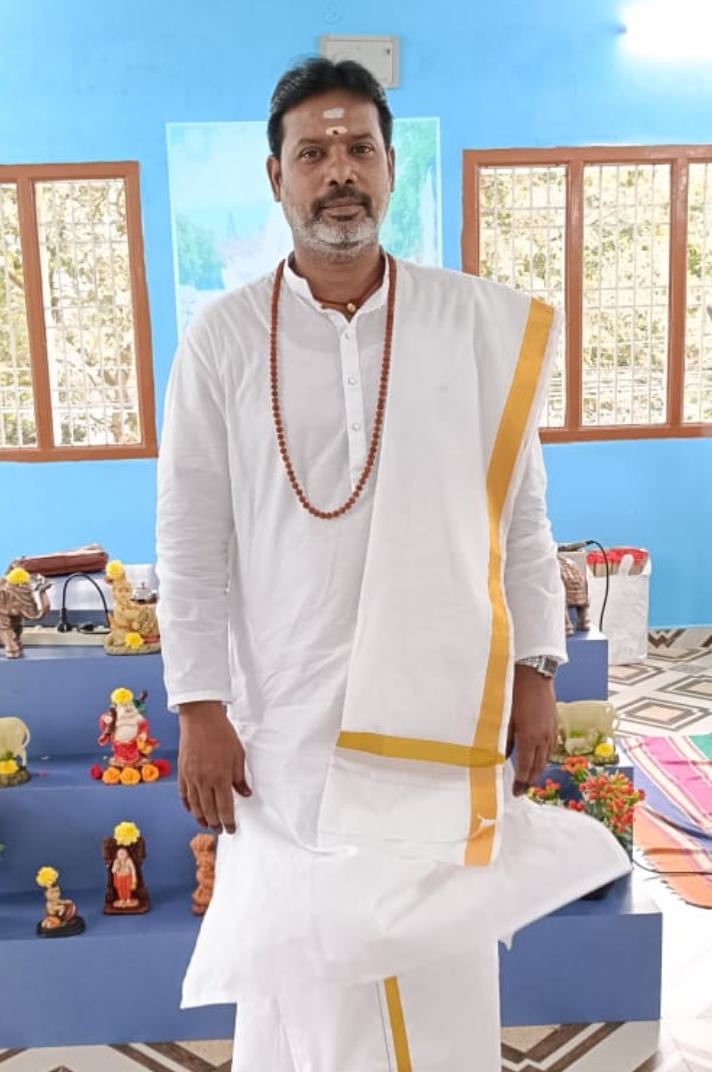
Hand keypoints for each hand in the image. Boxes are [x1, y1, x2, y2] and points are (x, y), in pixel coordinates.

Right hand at [178, 701, 250, 834]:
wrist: (200, 718)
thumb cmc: (222, 734)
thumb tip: (245, 794)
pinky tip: (190, 809)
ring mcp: (190, 777)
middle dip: (215, 823)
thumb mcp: (238, 755)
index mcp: (220, 778)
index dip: (228, 821)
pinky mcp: (182, 771)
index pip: (225, 807)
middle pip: (209, 810)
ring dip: (200, 817)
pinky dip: (187, 803)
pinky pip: (183, 793)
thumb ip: (240, 777)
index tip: (231, 829)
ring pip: (195, 805)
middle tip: (219, 831)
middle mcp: (204, 781)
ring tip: (205, 825)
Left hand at [507, 665, 558, 796]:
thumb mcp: (504, 717)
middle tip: (522, 790)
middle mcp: (543, 738)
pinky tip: (539, 758)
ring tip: (529, 778)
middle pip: (538, 766)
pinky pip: (551, 747)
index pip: (525, 767)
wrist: (534, 673)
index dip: (520, 781)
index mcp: (530, 737)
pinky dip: (544, 757)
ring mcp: (551, 731)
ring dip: (538, 770)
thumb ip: (504, 739)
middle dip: (530, 780)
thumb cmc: (515, 692)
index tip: (515, 792)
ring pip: (546, 758)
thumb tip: (501, 756)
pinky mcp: (554, 723)